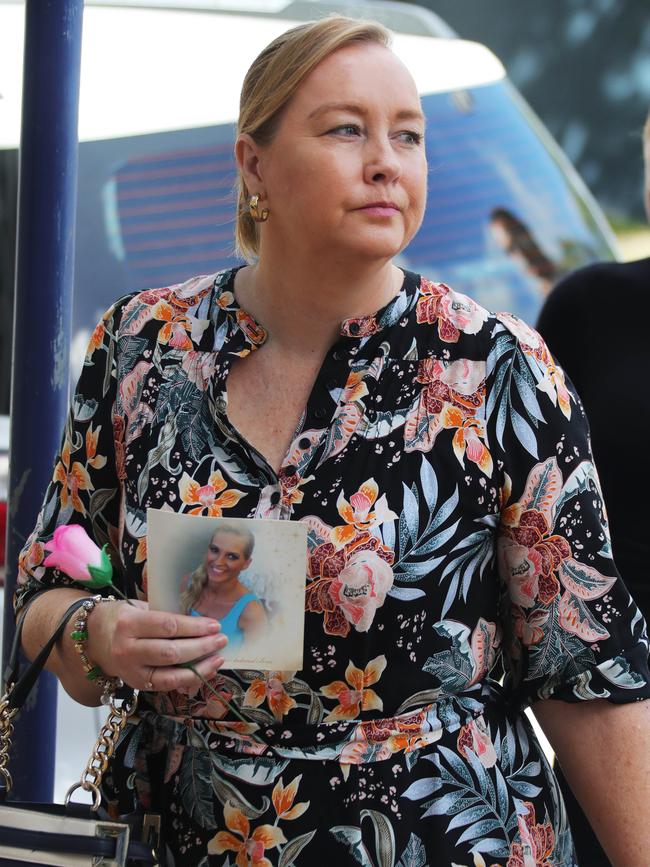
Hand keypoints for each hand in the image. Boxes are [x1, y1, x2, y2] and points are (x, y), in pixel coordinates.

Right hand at [85, 599, 227, 691]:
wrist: (94, 640)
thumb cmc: (124, 619)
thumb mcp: (140, 608)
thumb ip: (166, 616)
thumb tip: (201, 623)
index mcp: (129, 623)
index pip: (168, 626)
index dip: (195, 627)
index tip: (214, 625)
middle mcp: (128, 649)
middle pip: (171, 652)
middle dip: (201, 647)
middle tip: (221, 640)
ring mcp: (131, 671)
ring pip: (171, 674)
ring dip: (200, 667)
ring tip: (218, 657)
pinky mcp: (137, 685)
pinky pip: (167, 686)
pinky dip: (189, 679)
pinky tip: (206, 671)